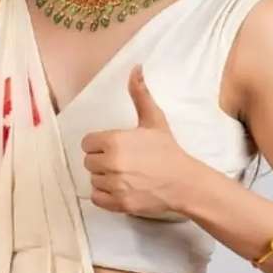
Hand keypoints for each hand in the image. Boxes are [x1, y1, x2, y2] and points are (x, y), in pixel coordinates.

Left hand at [81, 65, 198, 219]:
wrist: (185, 182)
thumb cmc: (167, 150)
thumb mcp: (153, 120)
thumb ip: (140, 94)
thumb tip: (136, 68)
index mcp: (114, 141)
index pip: (87, 143)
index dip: (99, 145)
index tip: (113, 147)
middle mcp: (112, 163)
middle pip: (88, 162)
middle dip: (102, 161)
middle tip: (121, 161)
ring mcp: (115, 185)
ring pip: (93, 179)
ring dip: (104, 178)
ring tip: (123, 175)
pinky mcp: (120, 203)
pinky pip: (96, 198)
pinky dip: (104, 195)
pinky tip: (119, 188)